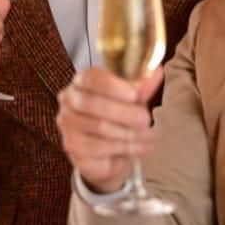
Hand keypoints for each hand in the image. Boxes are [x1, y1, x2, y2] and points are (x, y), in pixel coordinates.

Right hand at [56, 66, 163, 194]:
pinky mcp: (75, 151)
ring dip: (128, 134)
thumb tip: (156, 72)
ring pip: (99, 129)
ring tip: (148, 135)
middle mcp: (69, 102)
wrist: (106, 148)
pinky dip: (124, 151)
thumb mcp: (131, 97)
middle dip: (124, 113)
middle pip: (93, 105)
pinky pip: (100, 152)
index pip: (90, 79)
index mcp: (81, 82)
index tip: (135, 94)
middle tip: (146, 120)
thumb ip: (141, 86)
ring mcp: (68, 128)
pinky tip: (139, 148)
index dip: (112, 86)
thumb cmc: (118, 113)